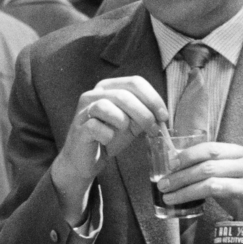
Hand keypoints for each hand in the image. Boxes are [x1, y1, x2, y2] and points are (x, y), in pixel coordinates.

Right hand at [51, 76, 168, 222]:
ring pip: (108, 106)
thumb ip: (144, 115)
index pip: (135, 82)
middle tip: (153, 129)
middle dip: (144, 113)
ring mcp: (84, 110)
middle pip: (124, 94)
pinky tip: (107, 140)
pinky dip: (107, 135)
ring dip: (124, 122)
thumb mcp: (130, 124)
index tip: (164, 116)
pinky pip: (96, 126)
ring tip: (126, 132)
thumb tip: (161, 115)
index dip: (153, 98)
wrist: (85, 160)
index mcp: (109, 87)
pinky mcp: (79, 128)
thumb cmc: (108, 138)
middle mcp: (94, 94)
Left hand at [158, 142, 242, 223]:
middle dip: (181, 173)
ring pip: (210, 176)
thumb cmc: (242, 197)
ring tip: (168, 195)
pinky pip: (219, 190)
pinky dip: (196, 195)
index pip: (209, 148)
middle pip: (207, 162)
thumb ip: (207, 170)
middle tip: (163, 183)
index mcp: (240, 152)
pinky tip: (184, 201)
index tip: (169, 165)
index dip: (187, 155)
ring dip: (185, 186)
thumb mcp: (225, 178)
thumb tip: (175, 167)